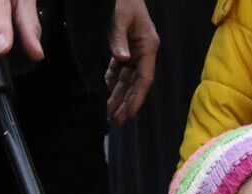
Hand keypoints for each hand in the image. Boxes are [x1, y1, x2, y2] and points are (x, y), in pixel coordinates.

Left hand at [106, 0, 158, 124]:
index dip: (137, 97)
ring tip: (107, 112)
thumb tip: (121, 59)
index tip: (128, 113)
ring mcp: (133, 51)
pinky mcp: (123, 48)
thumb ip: (119, 37)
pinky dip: (110, 81)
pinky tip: (104, 92)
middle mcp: (143, 51)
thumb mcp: (120, 15)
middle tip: (115, 120)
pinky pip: (117, 70)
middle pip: (135, 83)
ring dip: (117, 95)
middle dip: (126, 101)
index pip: (144, 78)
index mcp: (148, 45)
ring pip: (126, 79)